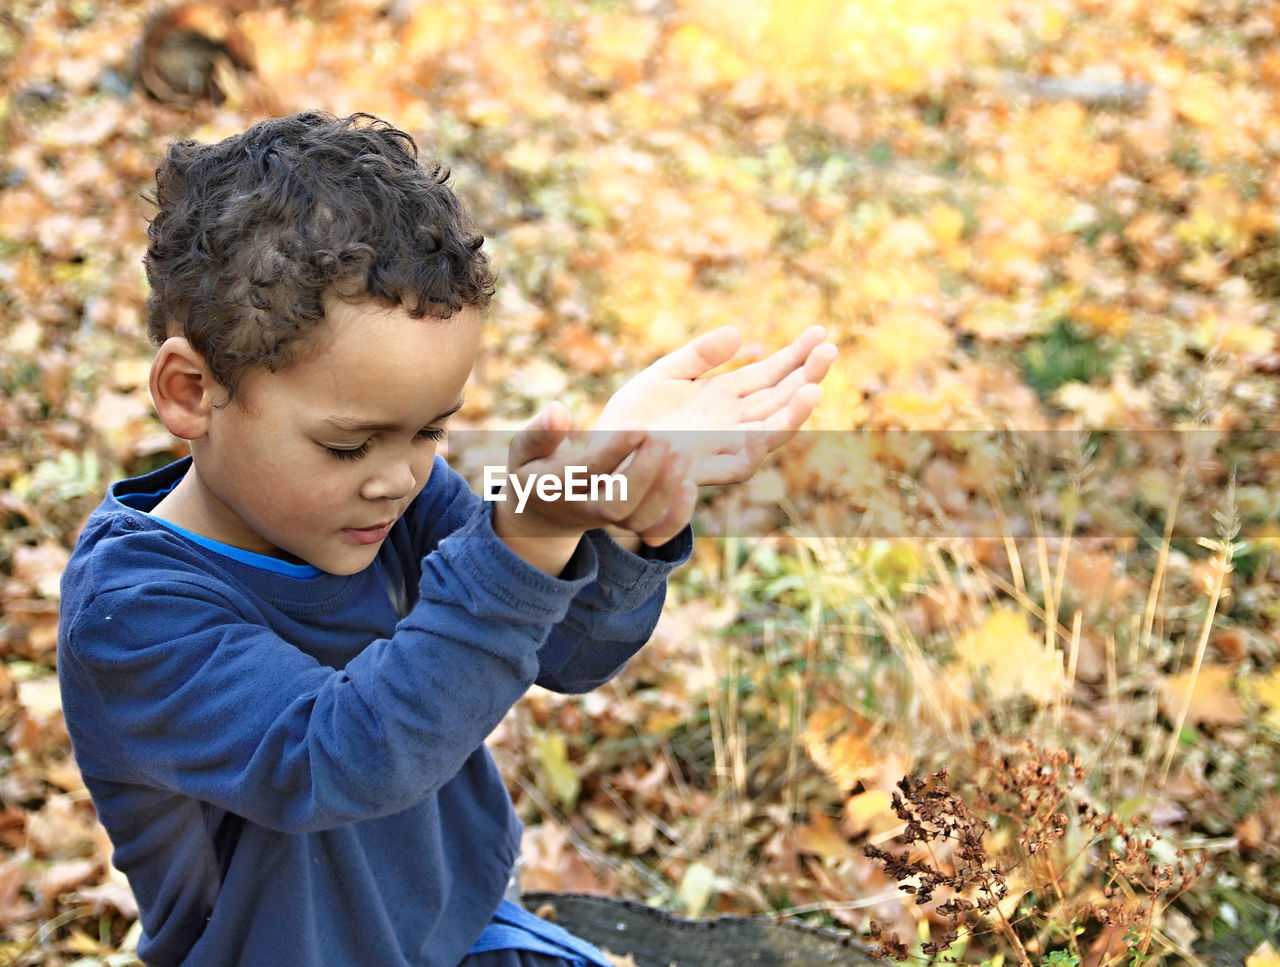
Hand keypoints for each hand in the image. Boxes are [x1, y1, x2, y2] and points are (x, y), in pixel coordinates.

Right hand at [494, 403, 696, 552]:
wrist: (546, 511)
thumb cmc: (536, 469)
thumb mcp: (524, 450)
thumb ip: (540, 432)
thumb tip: (558, 410)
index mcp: (555, 487)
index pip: (587, 472)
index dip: (614, 451)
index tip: (639, 427)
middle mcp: (584, 508)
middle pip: (617, 505)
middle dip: (644, 475)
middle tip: (663, 441)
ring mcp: (608, 521)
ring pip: (639, 521)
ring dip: (664, 491)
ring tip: (681, 456)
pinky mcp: (628, 526)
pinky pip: (655, 533)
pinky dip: (677, 517)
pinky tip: (688, 486)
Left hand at [594, 325, 836, 484]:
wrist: (603, 454)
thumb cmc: (632, 416)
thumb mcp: (666, 373)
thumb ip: (700, 354)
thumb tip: (740, 333)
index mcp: (724, 397)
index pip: (770, 373)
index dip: (796, 355)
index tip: (820, 332)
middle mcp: (731, 422)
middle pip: (780, 397)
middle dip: (807, 375)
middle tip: (830, 349)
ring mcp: (722, 445)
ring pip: (770, 429)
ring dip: (794, 411)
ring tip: (815, 387)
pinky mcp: (706, 467)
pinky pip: (742, 461)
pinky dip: (761, 444)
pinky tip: (775, 426)